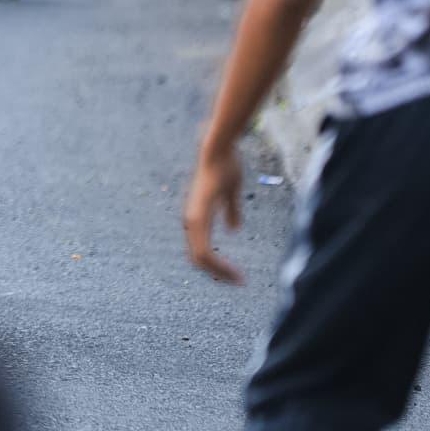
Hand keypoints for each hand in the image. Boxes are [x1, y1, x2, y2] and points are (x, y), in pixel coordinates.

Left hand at [183, 141, 245, 283]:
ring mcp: (193, 219)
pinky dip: (218, 264)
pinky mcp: (199, 216)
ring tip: (238, 280)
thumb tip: (234, 228)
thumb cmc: (225, 164)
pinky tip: (234, 270)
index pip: (200, 249)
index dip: (216, 264)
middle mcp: (191, 220)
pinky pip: (204, 250)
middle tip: (238, 282)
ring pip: (200, 258)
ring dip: (219, 272)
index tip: (236, 274)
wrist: (218, 148)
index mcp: (197, 215)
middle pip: (198, 258)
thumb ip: (230, 210)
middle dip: (218, 273)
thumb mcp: (230, 191)